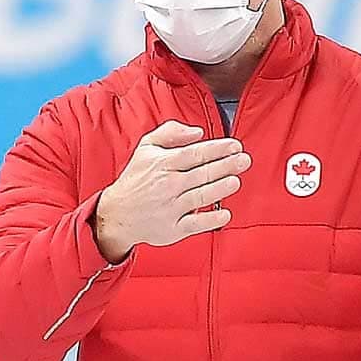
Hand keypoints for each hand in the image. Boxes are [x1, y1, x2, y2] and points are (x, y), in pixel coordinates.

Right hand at [93, 121, 250, 262]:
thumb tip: (198, 132)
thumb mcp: (146, 148)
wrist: (117, 214)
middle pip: (203, 173)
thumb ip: (170, 132)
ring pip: (201, 196)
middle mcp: (167, 185)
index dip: (218, 149)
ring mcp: (170, 208)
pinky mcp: (173, 228)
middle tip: (244, 160)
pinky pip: (196, 224)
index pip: (196, 153)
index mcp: (162, 164)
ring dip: (221, 188)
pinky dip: (212, 219)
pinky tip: (225, 213)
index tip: (235, 146)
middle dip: (227, 165)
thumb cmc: (136, 180)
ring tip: (235, 180)